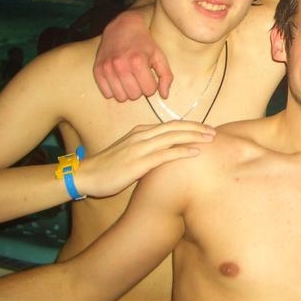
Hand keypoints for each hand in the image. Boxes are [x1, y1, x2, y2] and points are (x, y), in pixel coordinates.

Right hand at [74, 121, 215, 197]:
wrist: (86, 175)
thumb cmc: (108, 167)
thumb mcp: (129, 152)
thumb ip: (146, 150)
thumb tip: (164, 155)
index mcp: (141, 132)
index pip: (171, 125)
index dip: (190, 126)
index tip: (205, 129)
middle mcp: (142, 136)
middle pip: (176, 127)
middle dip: (197, 128)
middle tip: (214, 132)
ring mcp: (140, 148)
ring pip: (173, 137)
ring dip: (195, 137)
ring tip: (211, 139)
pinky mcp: (139, 162)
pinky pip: (165, 154)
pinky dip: (182, 151)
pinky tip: (196, 152)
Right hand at [93, 10, 173, 100]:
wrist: (122, 27)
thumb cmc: (143, 43)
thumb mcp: (159, 56)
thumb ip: (166, 76)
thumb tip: (164, 95)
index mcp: (138, 61)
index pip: (149, 91)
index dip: (151, 85)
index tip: (149, 76)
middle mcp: (120, 65)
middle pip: (134, 95)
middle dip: (139, 89)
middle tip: (138, 76)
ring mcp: (107, 68)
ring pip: (120, 98)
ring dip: (127, 91)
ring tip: (128, 78)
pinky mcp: (97, 70)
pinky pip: (106, 94)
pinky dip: (114, 90)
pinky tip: (118, 79)